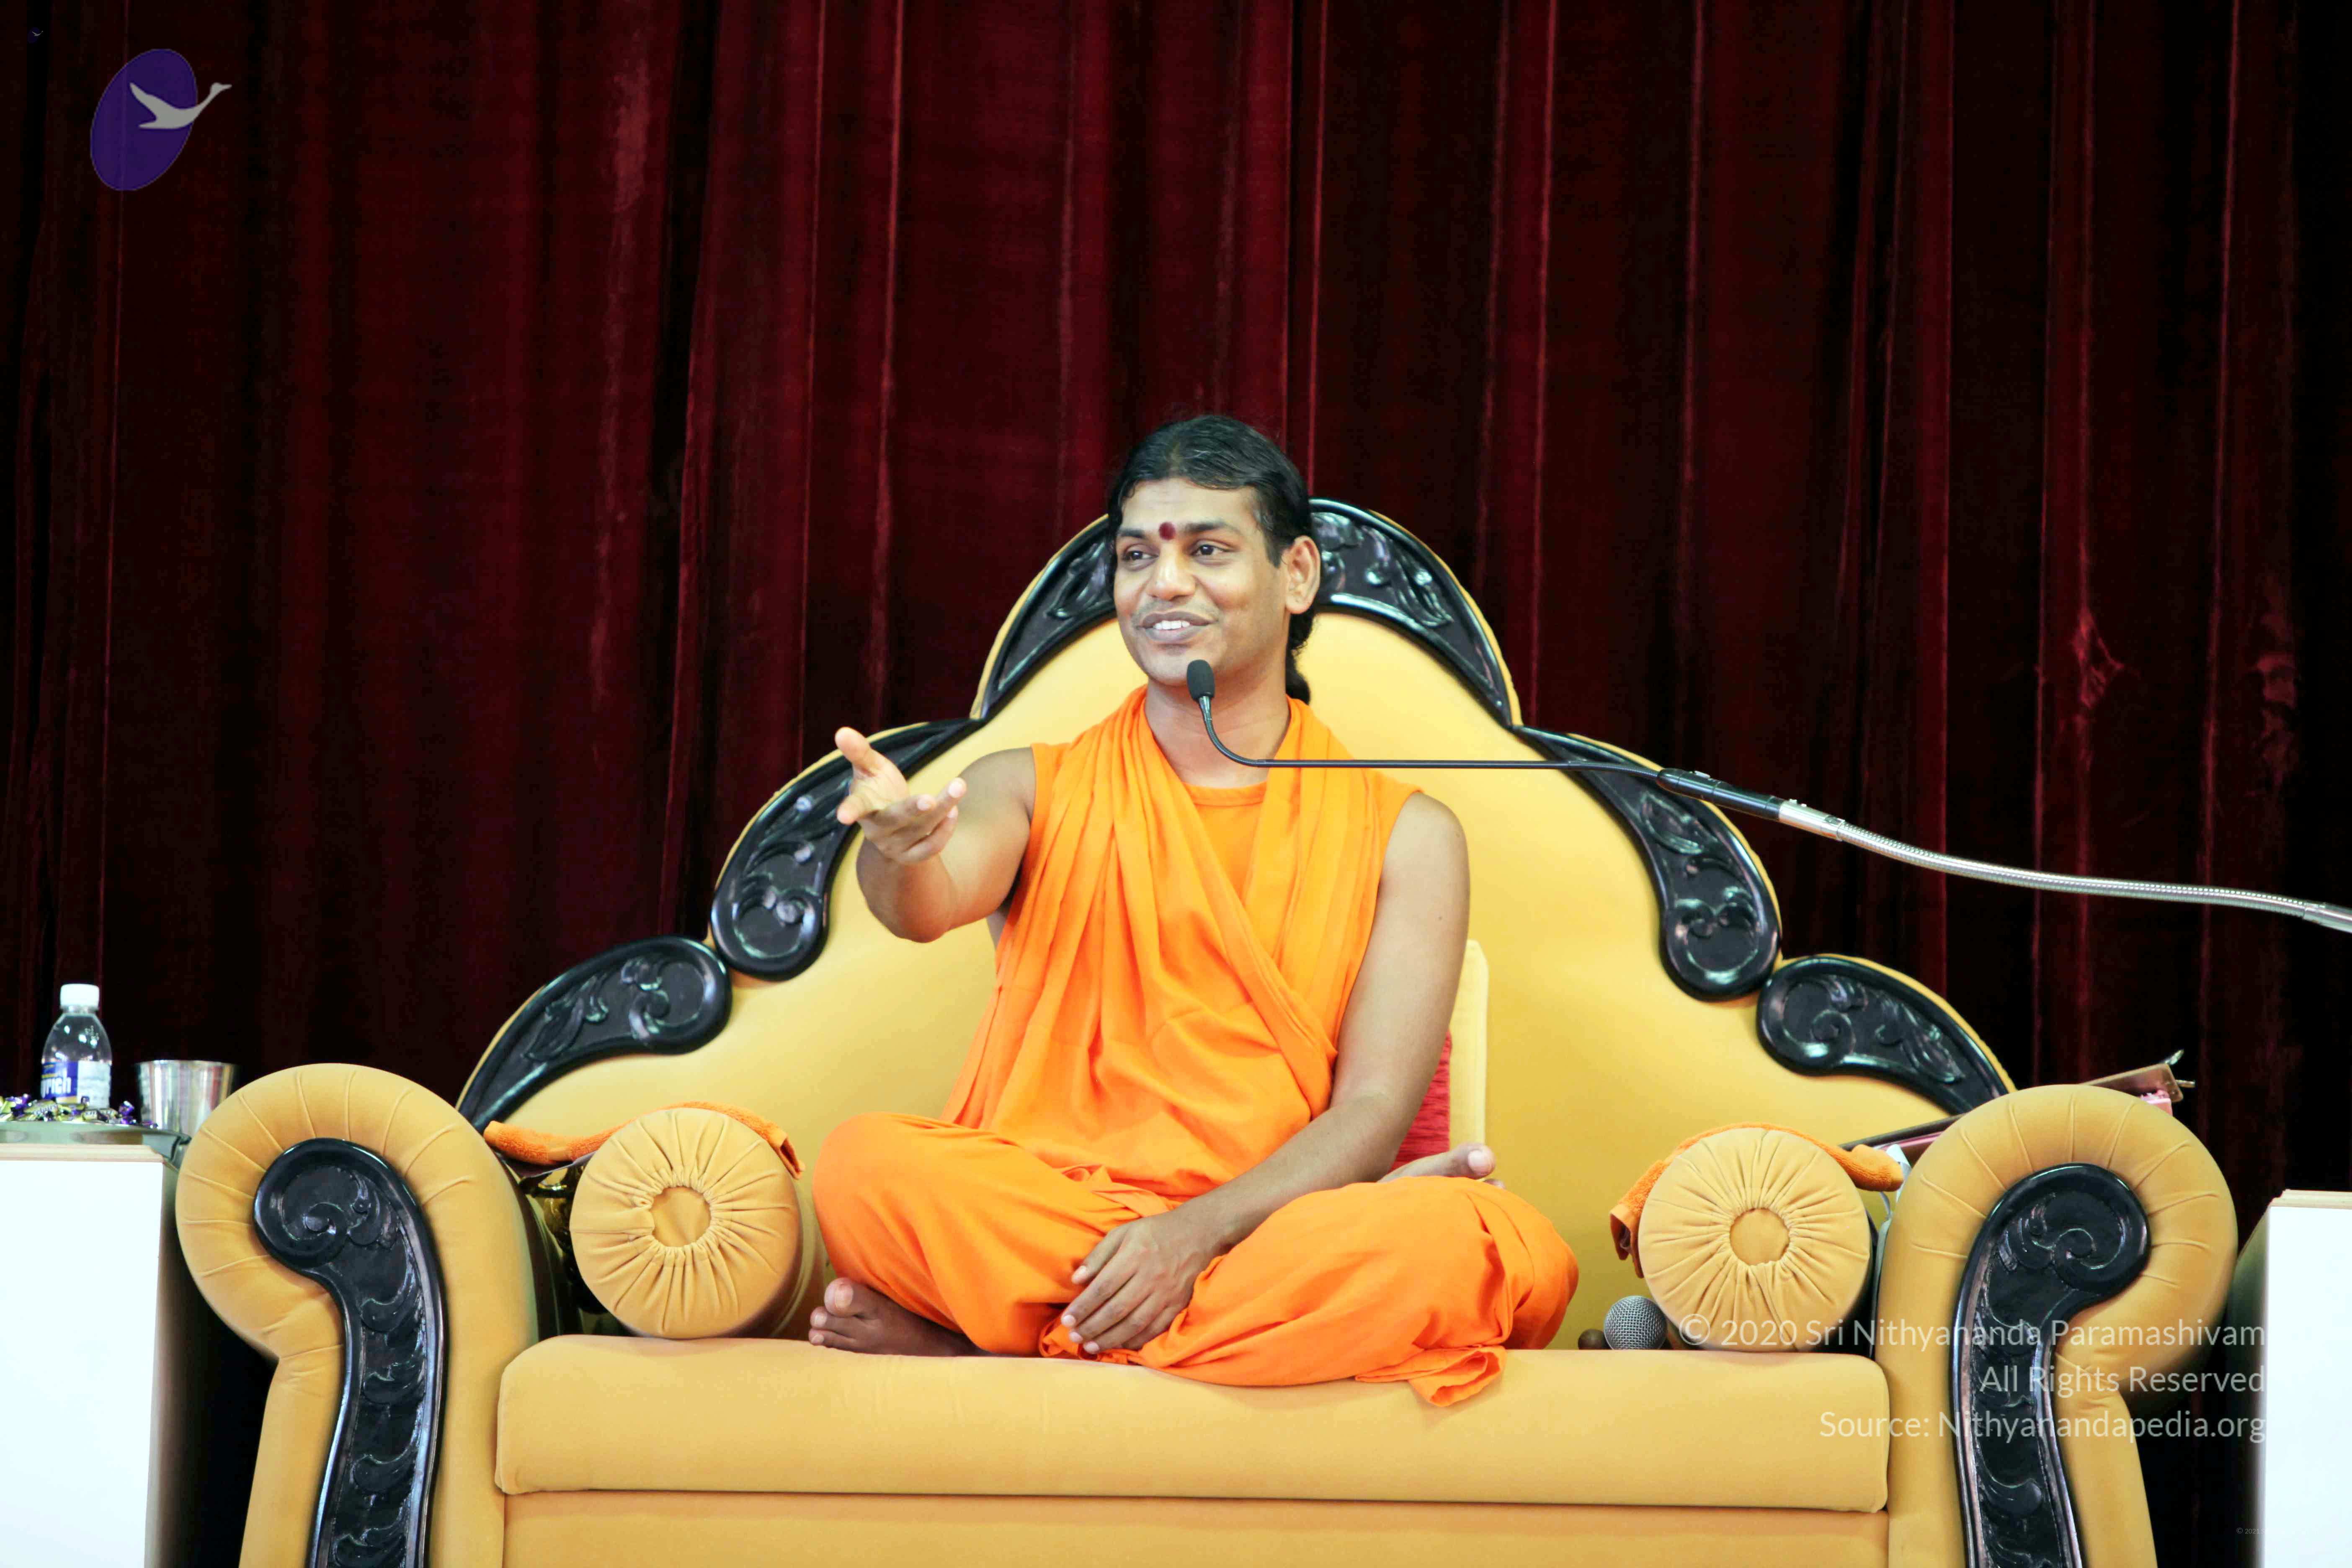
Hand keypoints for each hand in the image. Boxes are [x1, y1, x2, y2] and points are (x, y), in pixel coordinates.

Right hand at [834, 727, 964, 863]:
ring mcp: (894, 845)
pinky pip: (930, 848)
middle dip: (912, 809)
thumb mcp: (870, 768)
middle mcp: (877, 829)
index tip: (842, 817)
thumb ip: (859, 751)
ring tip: (958, 786)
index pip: (856, 807)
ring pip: (919, 830)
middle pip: (895, 819)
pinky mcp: (912, 855)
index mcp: (863, 806)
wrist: (891, 826)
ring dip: (941, 810)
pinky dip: (944, 830)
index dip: (849, 810)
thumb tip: (841, 731)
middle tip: (929, 799)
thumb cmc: (878, 788)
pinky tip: (954, 810)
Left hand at [1062, 1209, 1223, 1354]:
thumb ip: (1099, 1255)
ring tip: (1090, 1346)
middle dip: (1092, 1326)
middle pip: (1117, 1309)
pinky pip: (1155, 1329)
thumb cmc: (1155, 1232)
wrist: (1199, 1234)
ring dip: (1110, 1338)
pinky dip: (1135, 1340)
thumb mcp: (1124, 1233)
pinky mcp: (1178, 1305)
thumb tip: (1076, 1280)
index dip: (1083, 1306)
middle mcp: (1151, 1276)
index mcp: (1135, 1255)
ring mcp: (1167, 1293)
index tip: (1067, 1319)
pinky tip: (1118, 1344)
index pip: (1103, 1287)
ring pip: (1135, 1323)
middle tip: (1074, 1336)